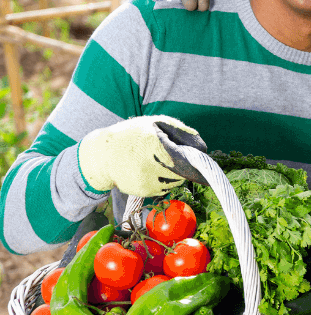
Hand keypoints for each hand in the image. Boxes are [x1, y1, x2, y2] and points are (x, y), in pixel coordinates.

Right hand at [78, 116, 207, 196]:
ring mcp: (148, 181)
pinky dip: (164, 181)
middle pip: (184, 172)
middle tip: (174, 156)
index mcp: (157, 146)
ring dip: (175, 174)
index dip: (199, 164)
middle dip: (185, 166)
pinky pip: (165, 188)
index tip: (206, 166)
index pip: (188, 160)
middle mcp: (153, 166)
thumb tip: (202, 148)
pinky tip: (151, 170)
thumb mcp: (156, 124)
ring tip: (159, 161)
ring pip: (177, 181)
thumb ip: (181, 132)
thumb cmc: (133, 135)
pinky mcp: (144, 191)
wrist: (101, 155)